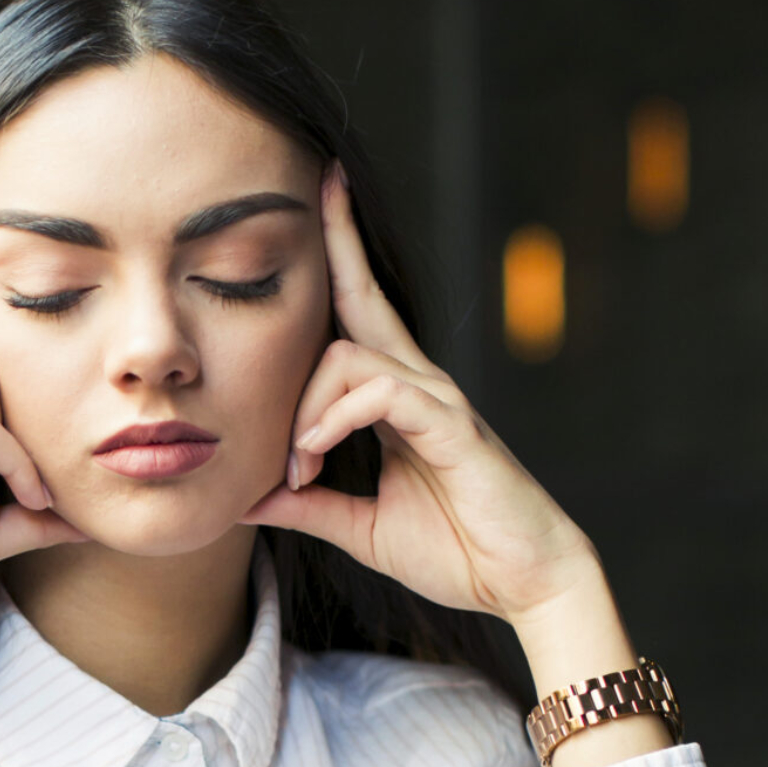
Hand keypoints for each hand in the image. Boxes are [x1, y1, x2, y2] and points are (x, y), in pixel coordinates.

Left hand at [239, 160, 598, 625]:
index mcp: (397, 399)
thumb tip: (247, 497)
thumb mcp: (358, 526)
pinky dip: (334, 419)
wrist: (520, 584)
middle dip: (338, 237)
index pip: (358, 314)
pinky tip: (313, 454)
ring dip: (304, 409)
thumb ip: (305, 506)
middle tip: (317, 181)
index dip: (338, 257)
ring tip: (295, 467)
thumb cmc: (454, 550)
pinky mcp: (452, 426)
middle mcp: (419, 384)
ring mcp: (438, 400)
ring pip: (348, 357)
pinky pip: (380, 395)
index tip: (313, 206)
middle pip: (364, 295)